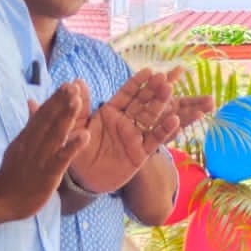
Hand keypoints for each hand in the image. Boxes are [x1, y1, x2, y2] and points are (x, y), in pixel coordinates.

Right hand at [0, 82, 90, 219]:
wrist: (1, 200)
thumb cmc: (14, 174)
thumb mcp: (20, 145)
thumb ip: (29, 124)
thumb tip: (32, 102)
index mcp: (27, 137)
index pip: (42, 114)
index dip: (55, 99)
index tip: (68, 84)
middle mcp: (33, 143)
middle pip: (48, 119)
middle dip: (61, 102)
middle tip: (73, 86)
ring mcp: (40, 157)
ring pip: (55, 134)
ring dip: (67, 116)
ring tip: (78, 100)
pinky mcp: (47, 173)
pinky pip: (61, 157)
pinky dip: (72, 146)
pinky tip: (85, 135)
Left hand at [69, 69, 212, 194]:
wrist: (85, 179)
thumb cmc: (79, 151)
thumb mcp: (75, 127)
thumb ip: (79, 106)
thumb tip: (76, 81)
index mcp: (111, 111)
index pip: (126, 93)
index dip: (138, 82)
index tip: (150, 71)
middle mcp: (126, 121)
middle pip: (143, 102)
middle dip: (154, 89)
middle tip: (165, 77)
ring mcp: (135, 135)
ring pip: (151, 116)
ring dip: (162, 103)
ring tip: (171, 90)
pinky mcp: (141, 152)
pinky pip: (155, 139)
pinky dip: (166, 129)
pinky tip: (175, 120)